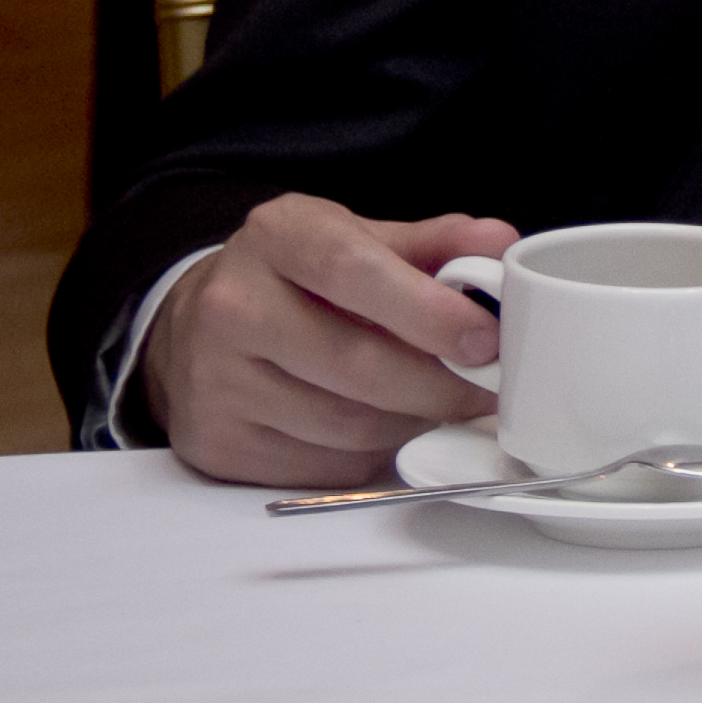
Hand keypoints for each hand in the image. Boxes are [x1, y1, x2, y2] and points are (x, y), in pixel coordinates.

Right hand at [142, 196, 518, 486]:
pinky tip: (385, 425)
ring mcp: (216, 381)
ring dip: (412, 421)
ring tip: (437, 401)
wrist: (201, 328)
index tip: (485, 339)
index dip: (429, 310)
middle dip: (439, 384)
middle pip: (356, 362)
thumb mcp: (360, 239)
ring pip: (347, 424)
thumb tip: (500, 243)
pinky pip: (323, 465)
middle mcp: (233, 307)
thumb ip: (436, 243)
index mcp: (276, 237)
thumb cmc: (301, 279)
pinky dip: (373, 453)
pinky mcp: (216, 443)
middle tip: (487, 387)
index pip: (354, 271)